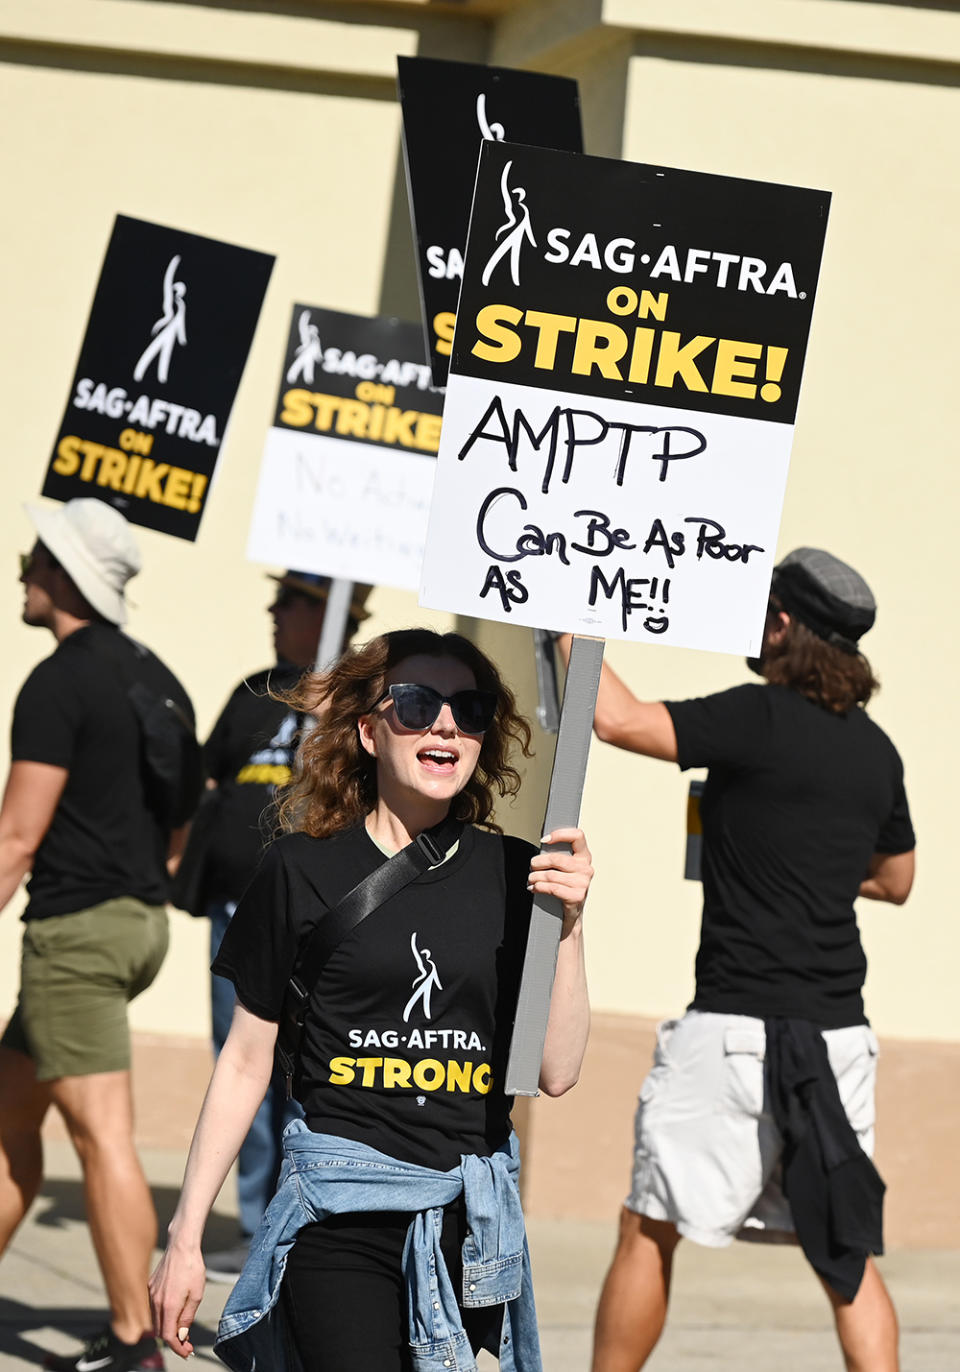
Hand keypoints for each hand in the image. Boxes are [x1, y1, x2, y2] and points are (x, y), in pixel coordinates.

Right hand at [149, 1241, 205, 1358]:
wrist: (181, 1245)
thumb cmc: (192, 1267)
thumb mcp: (196, 1294)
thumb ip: (187, 1318)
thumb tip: (180, 1336)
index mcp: (168, 1305)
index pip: (168, 1337)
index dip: (177, 1348)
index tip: (187, 1352)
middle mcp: (156, 1302)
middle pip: (160, 1331)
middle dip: (173, 1340)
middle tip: (187, 1343)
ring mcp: (151, 1294)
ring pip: (156, 1320)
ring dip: (167, 1328)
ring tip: (183, 1329)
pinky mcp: (150, 1287)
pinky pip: (154, 1308)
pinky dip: (163, 1315)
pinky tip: (175, 1312)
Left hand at [527, 827, 592, 932]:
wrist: (572, 912)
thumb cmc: (566, 886)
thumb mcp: (564, 868)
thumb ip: (557, 855)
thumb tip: (543, 843)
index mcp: (584, 856)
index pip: (578, 836)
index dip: (560, 834)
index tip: (545, 840)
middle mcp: (586, 868)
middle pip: (556, 858)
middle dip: (538, 862)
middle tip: (532, 865)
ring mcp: (583, 883)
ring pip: (551, 875)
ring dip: (535, 877)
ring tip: (531, 879)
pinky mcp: (577, 896)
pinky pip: (552, 888)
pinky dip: (539, 887)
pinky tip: (534, 887)